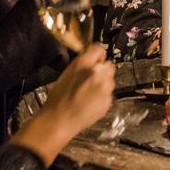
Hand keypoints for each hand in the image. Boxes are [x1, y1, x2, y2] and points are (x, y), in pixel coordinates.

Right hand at [12, 45, 114, 164]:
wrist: (60, 120)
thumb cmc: (59, 98)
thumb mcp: (67, 72)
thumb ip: (83, 62)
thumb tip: (94, 56)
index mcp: (85, 64)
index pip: (99, 49)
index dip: (96, 54)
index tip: (95, 58)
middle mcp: (99, 74)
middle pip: (108, 65)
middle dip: (102, 70)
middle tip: (90, 79)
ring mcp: (105, 89)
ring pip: (110, 80)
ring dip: (103, 83)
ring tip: (88, 92)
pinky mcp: (108, 101)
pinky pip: (108, 93)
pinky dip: (102, 95)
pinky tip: (90, 101)